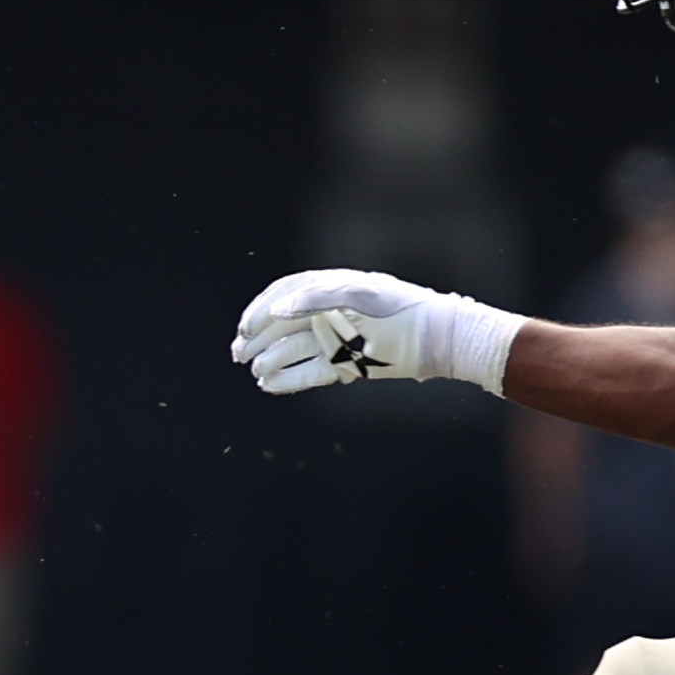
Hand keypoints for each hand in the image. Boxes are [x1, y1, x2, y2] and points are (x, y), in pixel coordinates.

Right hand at [227, 268, 518, 395]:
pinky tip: (270, 386)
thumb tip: (277, 309)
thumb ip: (316, 297)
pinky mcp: (348, 367)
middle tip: (237, 354)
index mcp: (331, 288)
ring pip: (295, 351)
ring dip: (272, 360)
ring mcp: (338, 341)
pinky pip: (312, 373)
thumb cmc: (400, 309)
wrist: (437, 339)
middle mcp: (331, 314)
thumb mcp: (359, 295)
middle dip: (258, 338)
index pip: (286, 294)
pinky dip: (290, 380)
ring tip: (255, 372)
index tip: (246, 326)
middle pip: (284, 325)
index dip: (261, 309)